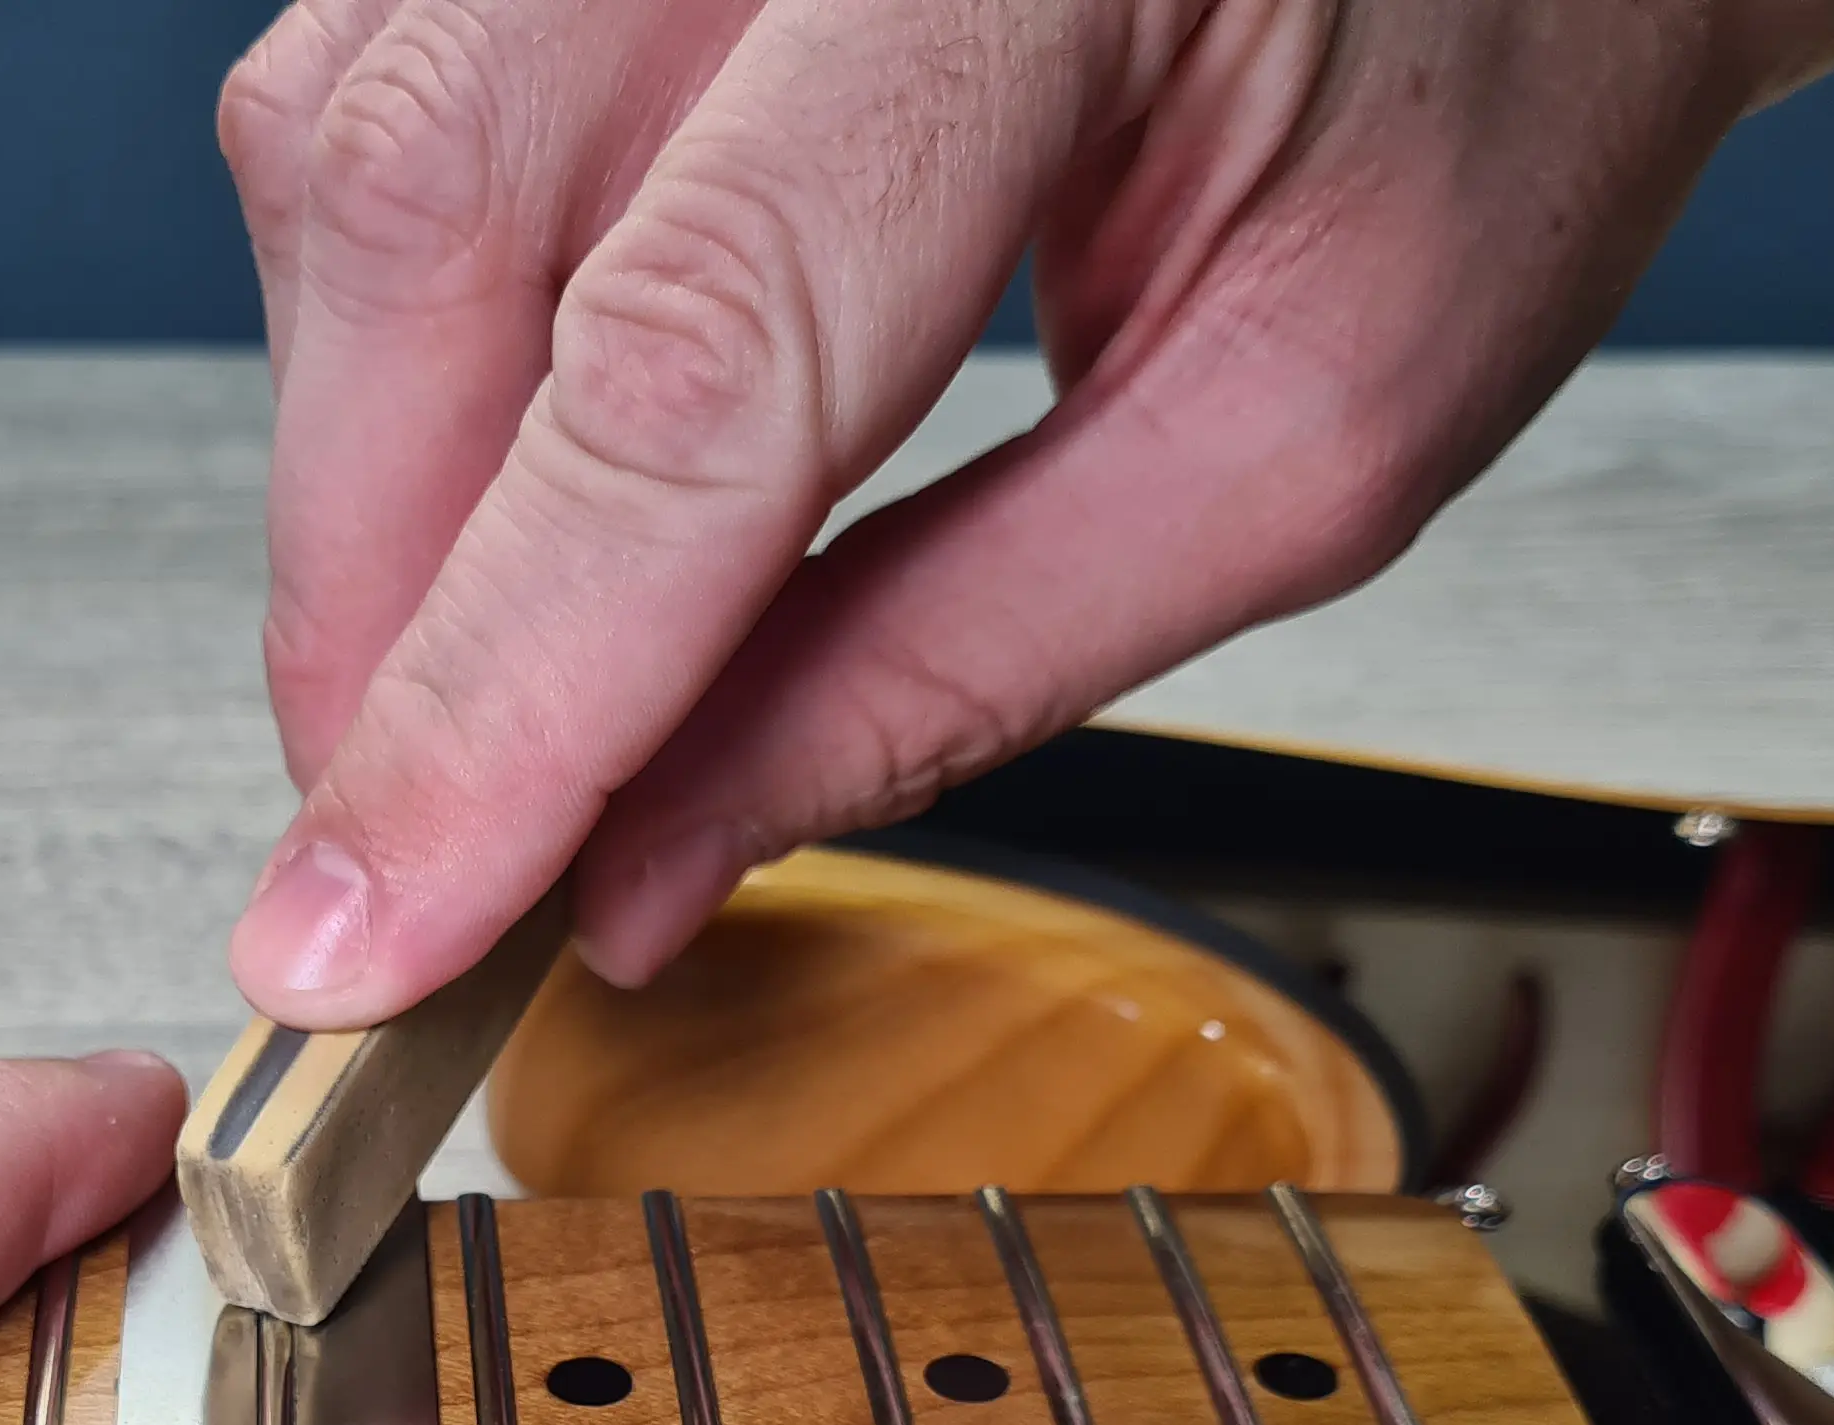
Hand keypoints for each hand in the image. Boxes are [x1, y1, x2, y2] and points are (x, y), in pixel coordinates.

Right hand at [218, 0, 1833, 1023]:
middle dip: (382, 613)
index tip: (384, 930)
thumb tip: (648, 865)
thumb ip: (962, 659)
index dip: (502, 685)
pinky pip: (368, 93)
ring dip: (368, 488)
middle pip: (436, 225)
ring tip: (492, 682)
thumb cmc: (1482, 74)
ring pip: (351, 162)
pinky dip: (393, 348)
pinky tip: (500, 480)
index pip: (688, 358)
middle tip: (421, 863)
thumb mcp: (1313, 429)